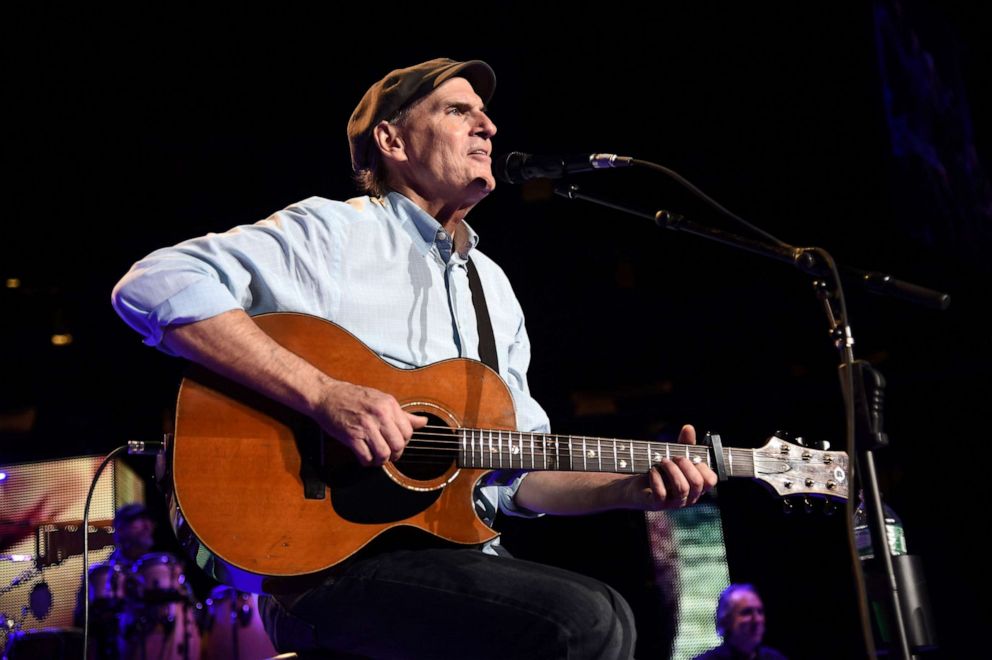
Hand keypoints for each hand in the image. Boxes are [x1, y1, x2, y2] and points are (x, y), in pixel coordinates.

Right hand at [312, 380, 426, 466]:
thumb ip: (403, 414)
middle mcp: (380, 414)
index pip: (408, 431)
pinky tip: (364, 457)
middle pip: (398, 445)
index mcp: (389, 404)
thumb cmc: (352, 397)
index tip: (396, 443)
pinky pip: (366, 457)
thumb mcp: (381, 400)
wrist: (326, 395)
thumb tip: (423, 422)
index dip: (404, 442)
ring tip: (376, 457)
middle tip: (388, 454)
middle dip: (395, 454)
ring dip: (381, 460)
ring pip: (384, 454)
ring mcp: (365, 426)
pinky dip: (367, 462)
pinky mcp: (352, 436)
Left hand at [640, 424, 717, 509]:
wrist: (635, 485)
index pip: (710, 481)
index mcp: (696, 486)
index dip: (703, 467)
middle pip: (697, 484)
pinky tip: (653, 470)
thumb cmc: (660, 470)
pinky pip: (661, 494)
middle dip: (686, 465)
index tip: (690, 457)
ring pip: (681, 489)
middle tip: (674, 457)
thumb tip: (689, 428)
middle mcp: (688, 497)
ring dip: (672, 470)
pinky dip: (656, 479)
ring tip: (663, 461)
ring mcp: (673, 503)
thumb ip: (684, 443)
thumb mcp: (674, 455)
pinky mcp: (657, 504)